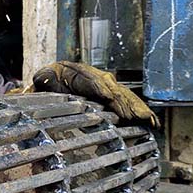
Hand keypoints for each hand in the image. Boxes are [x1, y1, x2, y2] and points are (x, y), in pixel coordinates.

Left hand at [32, 61, 160, 127]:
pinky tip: (150, 121)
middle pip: (111, 88)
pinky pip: (128, 102)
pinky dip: (139, 111)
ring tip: (145, 118)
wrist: (54, 80)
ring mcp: (106, 85)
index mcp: (77, 71)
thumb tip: (41, 79)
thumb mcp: (43, 78)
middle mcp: (95, 77)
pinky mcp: (113, 96)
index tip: (107, 96)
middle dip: (122, 102)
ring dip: (135, 107)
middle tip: (132, 115)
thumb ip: (43, 78)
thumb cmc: (48, 81)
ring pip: (123, 95)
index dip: (99, 87)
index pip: (89, 79)